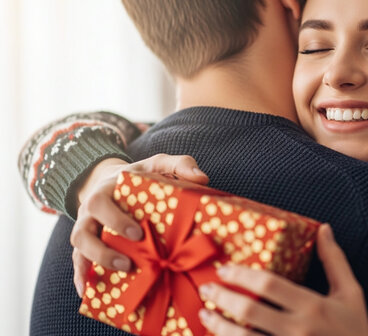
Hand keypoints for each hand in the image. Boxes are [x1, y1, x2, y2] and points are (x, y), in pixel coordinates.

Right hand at [71, 154, 208, 296]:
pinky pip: (78, 260)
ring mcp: (86, 227)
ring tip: (122, 275)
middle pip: (82, 232)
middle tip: (130, 263)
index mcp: (105, 191)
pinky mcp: (86, 243)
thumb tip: (201, 178)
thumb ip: (179, 164)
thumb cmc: (139, 174)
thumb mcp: (159, 164)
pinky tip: (88, 292)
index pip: (99, 203)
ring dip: (96, 264)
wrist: (112, 180)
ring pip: (79, 248)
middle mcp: (90, 211)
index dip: (115, 220)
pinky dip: (81, 276)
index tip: (137, 233)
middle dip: (103, 250)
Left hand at [198, 224, 367, 335]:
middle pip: (251, 310)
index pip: (269, 284)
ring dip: (219, 327)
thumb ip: (335, 261)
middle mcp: (299, 330)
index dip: (242, 274)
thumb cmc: (356, 331)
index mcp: (314, 306)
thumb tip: (324, 229)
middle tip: (207, 289)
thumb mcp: (352, 294)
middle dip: (223, 298)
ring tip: (205, 316)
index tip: (224, 269)